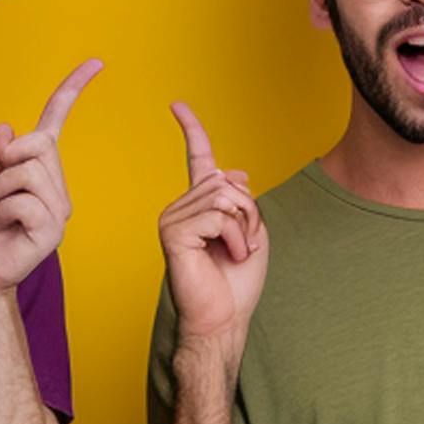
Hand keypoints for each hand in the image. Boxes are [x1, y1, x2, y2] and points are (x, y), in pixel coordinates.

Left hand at [0, 59, 99, 297]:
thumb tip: (8, 128)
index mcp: (42, 170)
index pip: (57, 122)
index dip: (72, 90)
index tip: (95, 63)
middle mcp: (57, 187)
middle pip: (39, 144)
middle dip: (8, 158)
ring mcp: (59, 210)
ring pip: (29, 172)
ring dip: (2, 188)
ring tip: (0, 211)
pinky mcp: (52, 233)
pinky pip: (24, 202)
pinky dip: (4, 210)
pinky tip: (6, 227)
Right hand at [157, 103, 266, 345]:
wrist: (223, 319)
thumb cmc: (236, 283)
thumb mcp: (252, 232)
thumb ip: (243, 201)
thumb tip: (234, 172)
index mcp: (197, 205)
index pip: (196, 159)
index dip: (190, 129)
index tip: (177, 105)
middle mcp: (180, 207)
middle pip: (227, 181)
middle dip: (250, 211)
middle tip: (245, 243)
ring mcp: (172, 218)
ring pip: (226, 196)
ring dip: (245, 226)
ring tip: (236, 251)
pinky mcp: (173, 232)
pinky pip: (218, 215)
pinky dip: (236, 237)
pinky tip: (227, 256)